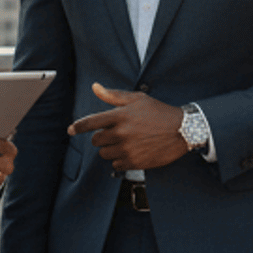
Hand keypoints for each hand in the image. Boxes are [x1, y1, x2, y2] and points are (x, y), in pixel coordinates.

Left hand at [68, 83, 188, 170]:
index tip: (71, 130)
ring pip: (104, 154)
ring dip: (110, 149)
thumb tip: (95, 87)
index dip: (77, 127)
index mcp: (119, 116)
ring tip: (124, 143)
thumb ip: (113, 95)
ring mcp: (127, 149)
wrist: (182, 130)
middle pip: (96, 141)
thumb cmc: (159, 112)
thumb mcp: (137, 99)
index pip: (91, 123)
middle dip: (101, 138)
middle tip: (114, 134)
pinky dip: (119, 160)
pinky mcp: (135, 162)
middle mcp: (121, 133)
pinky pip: (115, 165)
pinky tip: (130, 152)